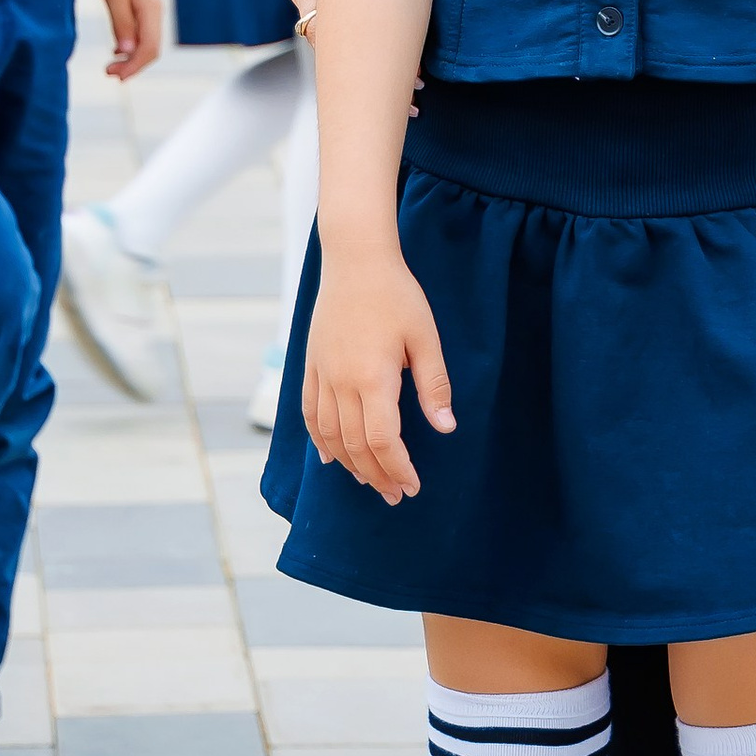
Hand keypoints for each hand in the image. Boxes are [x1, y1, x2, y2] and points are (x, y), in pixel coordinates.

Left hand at [91, 0, 164, 80]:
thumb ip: (121, 23)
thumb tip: (127, 51)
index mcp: (151, 9)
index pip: (149, 48)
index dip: (134, 66)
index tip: (114, 75)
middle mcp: (155, 9)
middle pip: (151, 47)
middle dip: (132, 64)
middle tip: (109, 73)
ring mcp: (150, 5)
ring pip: (146, 40)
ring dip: (131, 56)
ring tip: (111, 65)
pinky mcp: (142, 1)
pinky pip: (141, 30)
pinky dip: (130, 43)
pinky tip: (117, 48)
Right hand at [305, 244, 453, 500]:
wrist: (355, 261)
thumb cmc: (396, 295)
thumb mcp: (426, 338)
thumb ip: (434, 385)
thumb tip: (446, 427)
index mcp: (372, 378)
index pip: (381, 440)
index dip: (397, 468)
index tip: (412, 485)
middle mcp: (341, 383)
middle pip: (354, 445)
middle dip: (377, 475)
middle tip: (395, 494)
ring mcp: (322, 375)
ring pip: (329, 435)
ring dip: (349, 464)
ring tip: (370, 481)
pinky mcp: (311, 365)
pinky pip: (309, 414)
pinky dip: (319, 440)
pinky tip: (330, 458)